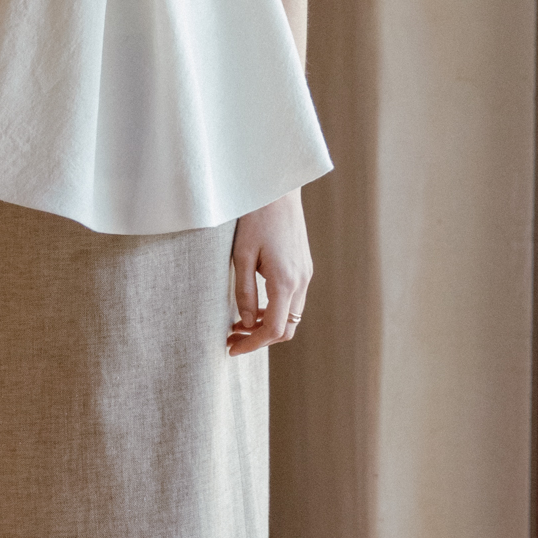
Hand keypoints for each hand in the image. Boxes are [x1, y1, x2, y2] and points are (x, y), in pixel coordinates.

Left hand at [228, 192, 309, 354]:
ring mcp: (306, 273)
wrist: (278, 188)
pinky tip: (254, 305)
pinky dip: (275, 310)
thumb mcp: (241, 255)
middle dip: (259, 338)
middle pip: (286, 328)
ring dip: (267, 324)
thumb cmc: (255, 217)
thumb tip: (245, 323)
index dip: (252, 345)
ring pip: (291, 315)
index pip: (273, 329)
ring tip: (238, 323)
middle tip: (231, 337)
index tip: (231, 349)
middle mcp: (301, 280)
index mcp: (285, 281)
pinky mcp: (304, 266)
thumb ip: (244, 292)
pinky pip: (293, 299)